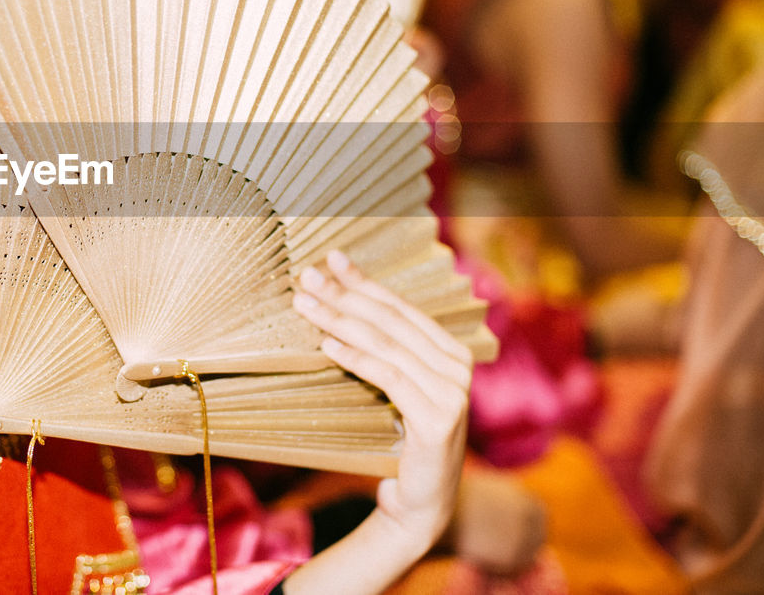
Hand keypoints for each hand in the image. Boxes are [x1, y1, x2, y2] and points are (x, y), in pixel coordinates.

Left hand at [282, 250, 472, 593]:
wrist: (418, 502)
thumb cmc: (400, 440)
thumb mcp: (396, 387)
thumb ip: (385, 350)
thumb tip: (338, 306)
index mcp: (451, 351)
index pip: (400, 307)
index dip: (365, 281)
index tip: (331, 260)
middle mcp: (458, 366)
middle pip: (390, 320)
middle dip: (344, 295)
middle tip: (307, 277)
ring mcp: (452, 392)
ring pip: (386, 344)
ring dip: (340, 320)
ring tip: (306, 305)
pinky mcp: (438, 419)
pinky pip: (390, 377)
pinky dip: (357, 358)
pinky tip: (328, 344)